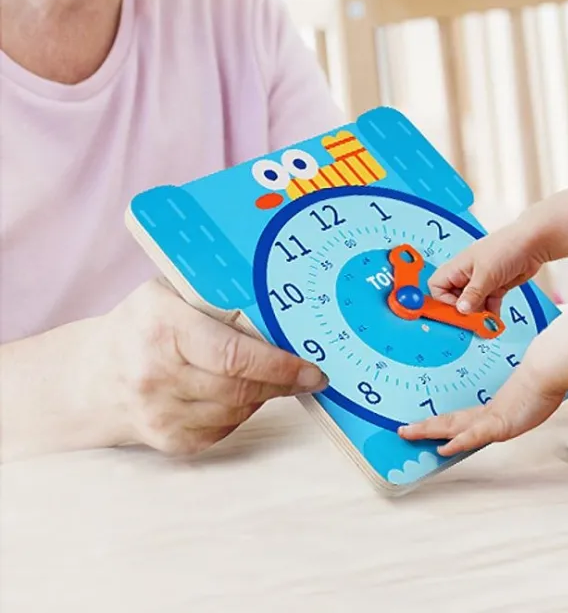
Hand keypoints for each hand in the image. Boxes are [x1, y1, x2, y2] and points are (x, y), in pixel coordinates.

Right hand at [97, 279, 327, 455]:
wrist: (92, 374)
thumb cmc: (145, 323)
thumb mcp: (174, 291)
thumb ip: (221, 295)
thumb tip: (281, 306)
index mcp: (162, 328)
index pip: (234, 355)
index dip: (279, 365)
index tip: (311, 369)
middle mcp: (155, 375)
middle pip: (239, 388)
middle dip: (282, 382)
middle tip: (308, 375)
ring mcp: (158, 414)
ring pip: (236, 412)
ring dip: (264, 396)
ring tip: (274, 378)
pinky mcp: (166, 441)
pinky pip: (223, 430)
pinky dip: (241, 412)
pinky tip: (241, 394)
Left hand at [398, 362, 564, 455]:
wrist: (546, 370)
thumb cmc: (539, 385)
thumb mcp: (523, 401)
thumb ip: (515, 405)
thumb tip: (516, 403)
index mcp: (488, 411)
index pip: (456, 419)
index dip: (437, 423)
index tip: (422, 426)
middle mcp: (483, 414)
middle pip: (447, 421)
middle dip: (423, 427)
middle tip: (401, 430)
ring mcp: (489, 419)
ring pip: (452, 426)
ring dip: (429, 430)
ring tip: (408, 434)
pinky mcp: (499, 423)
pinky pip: (474, 435)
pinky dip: (458, 443)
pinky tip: (444, 448)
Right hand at [428, 216, 548, 314]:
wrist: (534, 243)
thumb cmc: (506, 248)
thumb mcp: (486, 274)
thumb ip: (472, 295)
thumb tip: (461, 311)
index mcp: (458, 267)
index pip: (437, 286)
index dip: (442, 301)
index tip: (456, 312)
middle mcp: (467, 274)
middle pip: (454, 298)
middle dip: (462, 312)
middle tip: (471, 323)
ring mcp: (482, 280)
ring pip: (472, 303)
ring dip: (478, 315)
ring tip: (486, 323)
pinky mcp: (496, 286)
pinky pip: (487, 303)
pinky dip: (490, 312)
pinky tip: (495, 320)